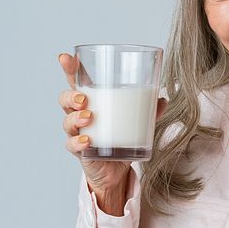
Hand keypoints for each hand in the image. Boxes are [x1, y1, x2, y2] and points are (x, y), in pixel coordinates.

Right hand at [57, 53, 166, 200]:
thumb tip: (163, 98)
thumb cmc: (122, 139)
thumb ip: (149, 110)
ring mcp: (78, 133)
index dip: (69, 69)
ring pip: (67, 121)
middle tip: (84, 98)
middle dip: (71, 96)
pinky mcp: (81, 152)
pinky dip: (78, 142)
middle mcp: (80, 116)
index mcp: (92, 102)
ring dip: (75, 117)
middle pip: (66, 100)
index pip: (76, 82)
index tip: (65, 58)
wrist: (115, 170)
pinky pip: (72, 145)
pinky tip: (87, 141)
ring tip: (88, 117)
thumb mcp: (137, 122)